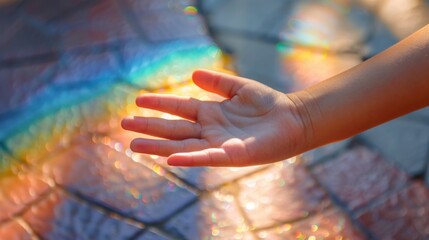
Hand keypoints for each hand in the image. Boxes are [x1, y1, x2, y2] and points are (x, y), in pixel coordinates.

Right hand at [121, 70, 305, 166]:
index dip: (159, 104)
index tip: (137, 101)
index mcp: (210, 113)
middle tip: (124, 125)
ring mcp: (218, 144)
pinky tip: (170, 158)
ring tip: (134, 144)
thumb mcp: (239, 87)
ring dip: (159, 146)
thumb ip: (217, 82)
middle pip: (174, 129)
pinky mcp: (231, 155)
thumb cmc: (268, 104)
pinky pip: (206, 157)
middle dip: (149, 127)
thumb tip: (193, 75)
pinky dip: (189, 157)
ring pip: (182, 145)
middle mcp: (210, 130)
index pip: (178, 108)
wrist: (293, 119)